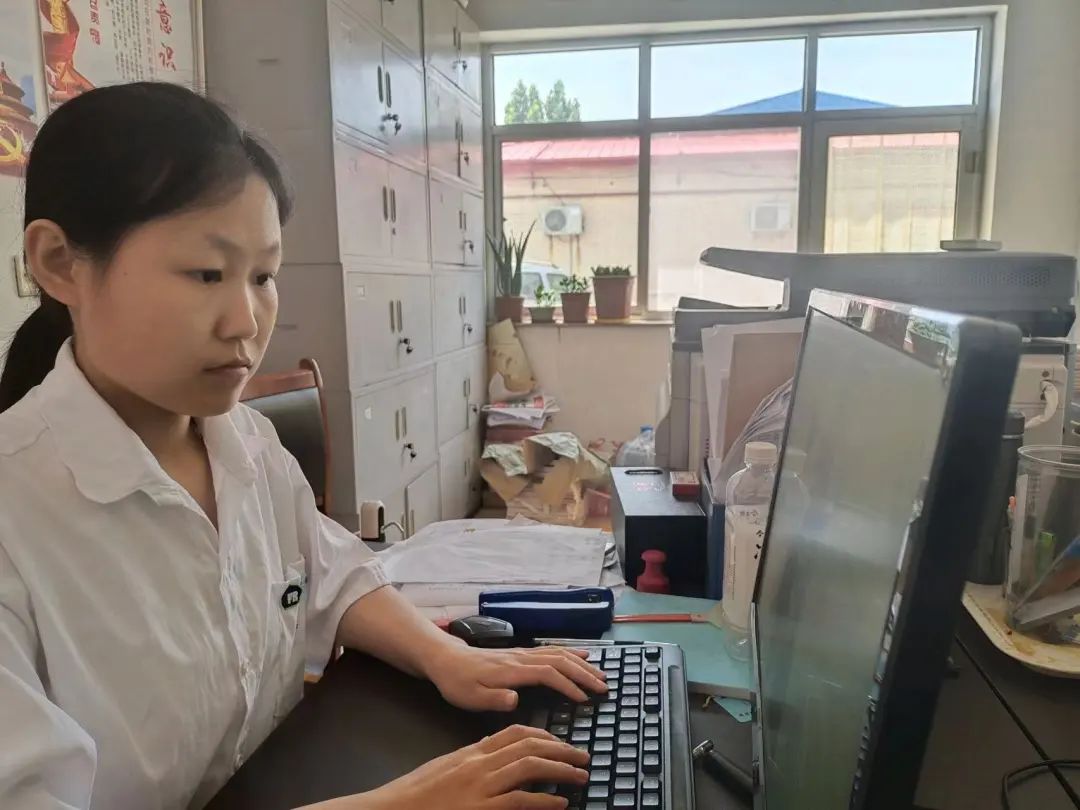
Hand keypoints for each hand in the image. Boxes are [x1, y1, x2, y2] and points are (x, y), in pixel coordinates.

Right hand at [366, 725, 589, 808]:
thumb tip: (498, 757)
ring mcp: (480, 786)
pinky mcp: (480, 809)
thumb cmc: (417, 793)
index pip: (516, 732)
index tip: (562, 742)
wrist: (393, 808)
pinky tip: (559, 804)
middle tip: (582, 756)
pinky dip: (544, 801)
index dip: (545, 735)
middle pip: (529, 746)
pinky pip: (520, 800)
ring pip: (530, 767)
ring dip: (561, 770)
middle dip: (561, 749)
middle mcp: (480, 764)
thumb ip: (474, 760)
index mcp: (472, 752)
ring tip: (580, 776)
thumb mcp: (447, 768)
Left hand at [426, 644, 607, 711]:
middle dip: (584, 673)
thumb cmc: (457, 681)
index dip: (568, 685)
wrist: (445, 659)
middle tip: (604, 687)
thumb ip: (493, 699)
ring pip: (559, 653)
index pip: (548, 673)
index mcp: (512, 670)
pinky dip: (571, 654)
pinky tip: (581, 657)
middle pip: (560, 660)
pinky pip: (552, 650)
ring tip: (600, 674)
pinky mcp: (521, 653)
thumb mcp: (469, 696)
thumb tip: (516, 699)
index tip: (584, 699)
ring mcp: (522, 653)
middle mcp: (521, 658)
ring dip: (581, 663)